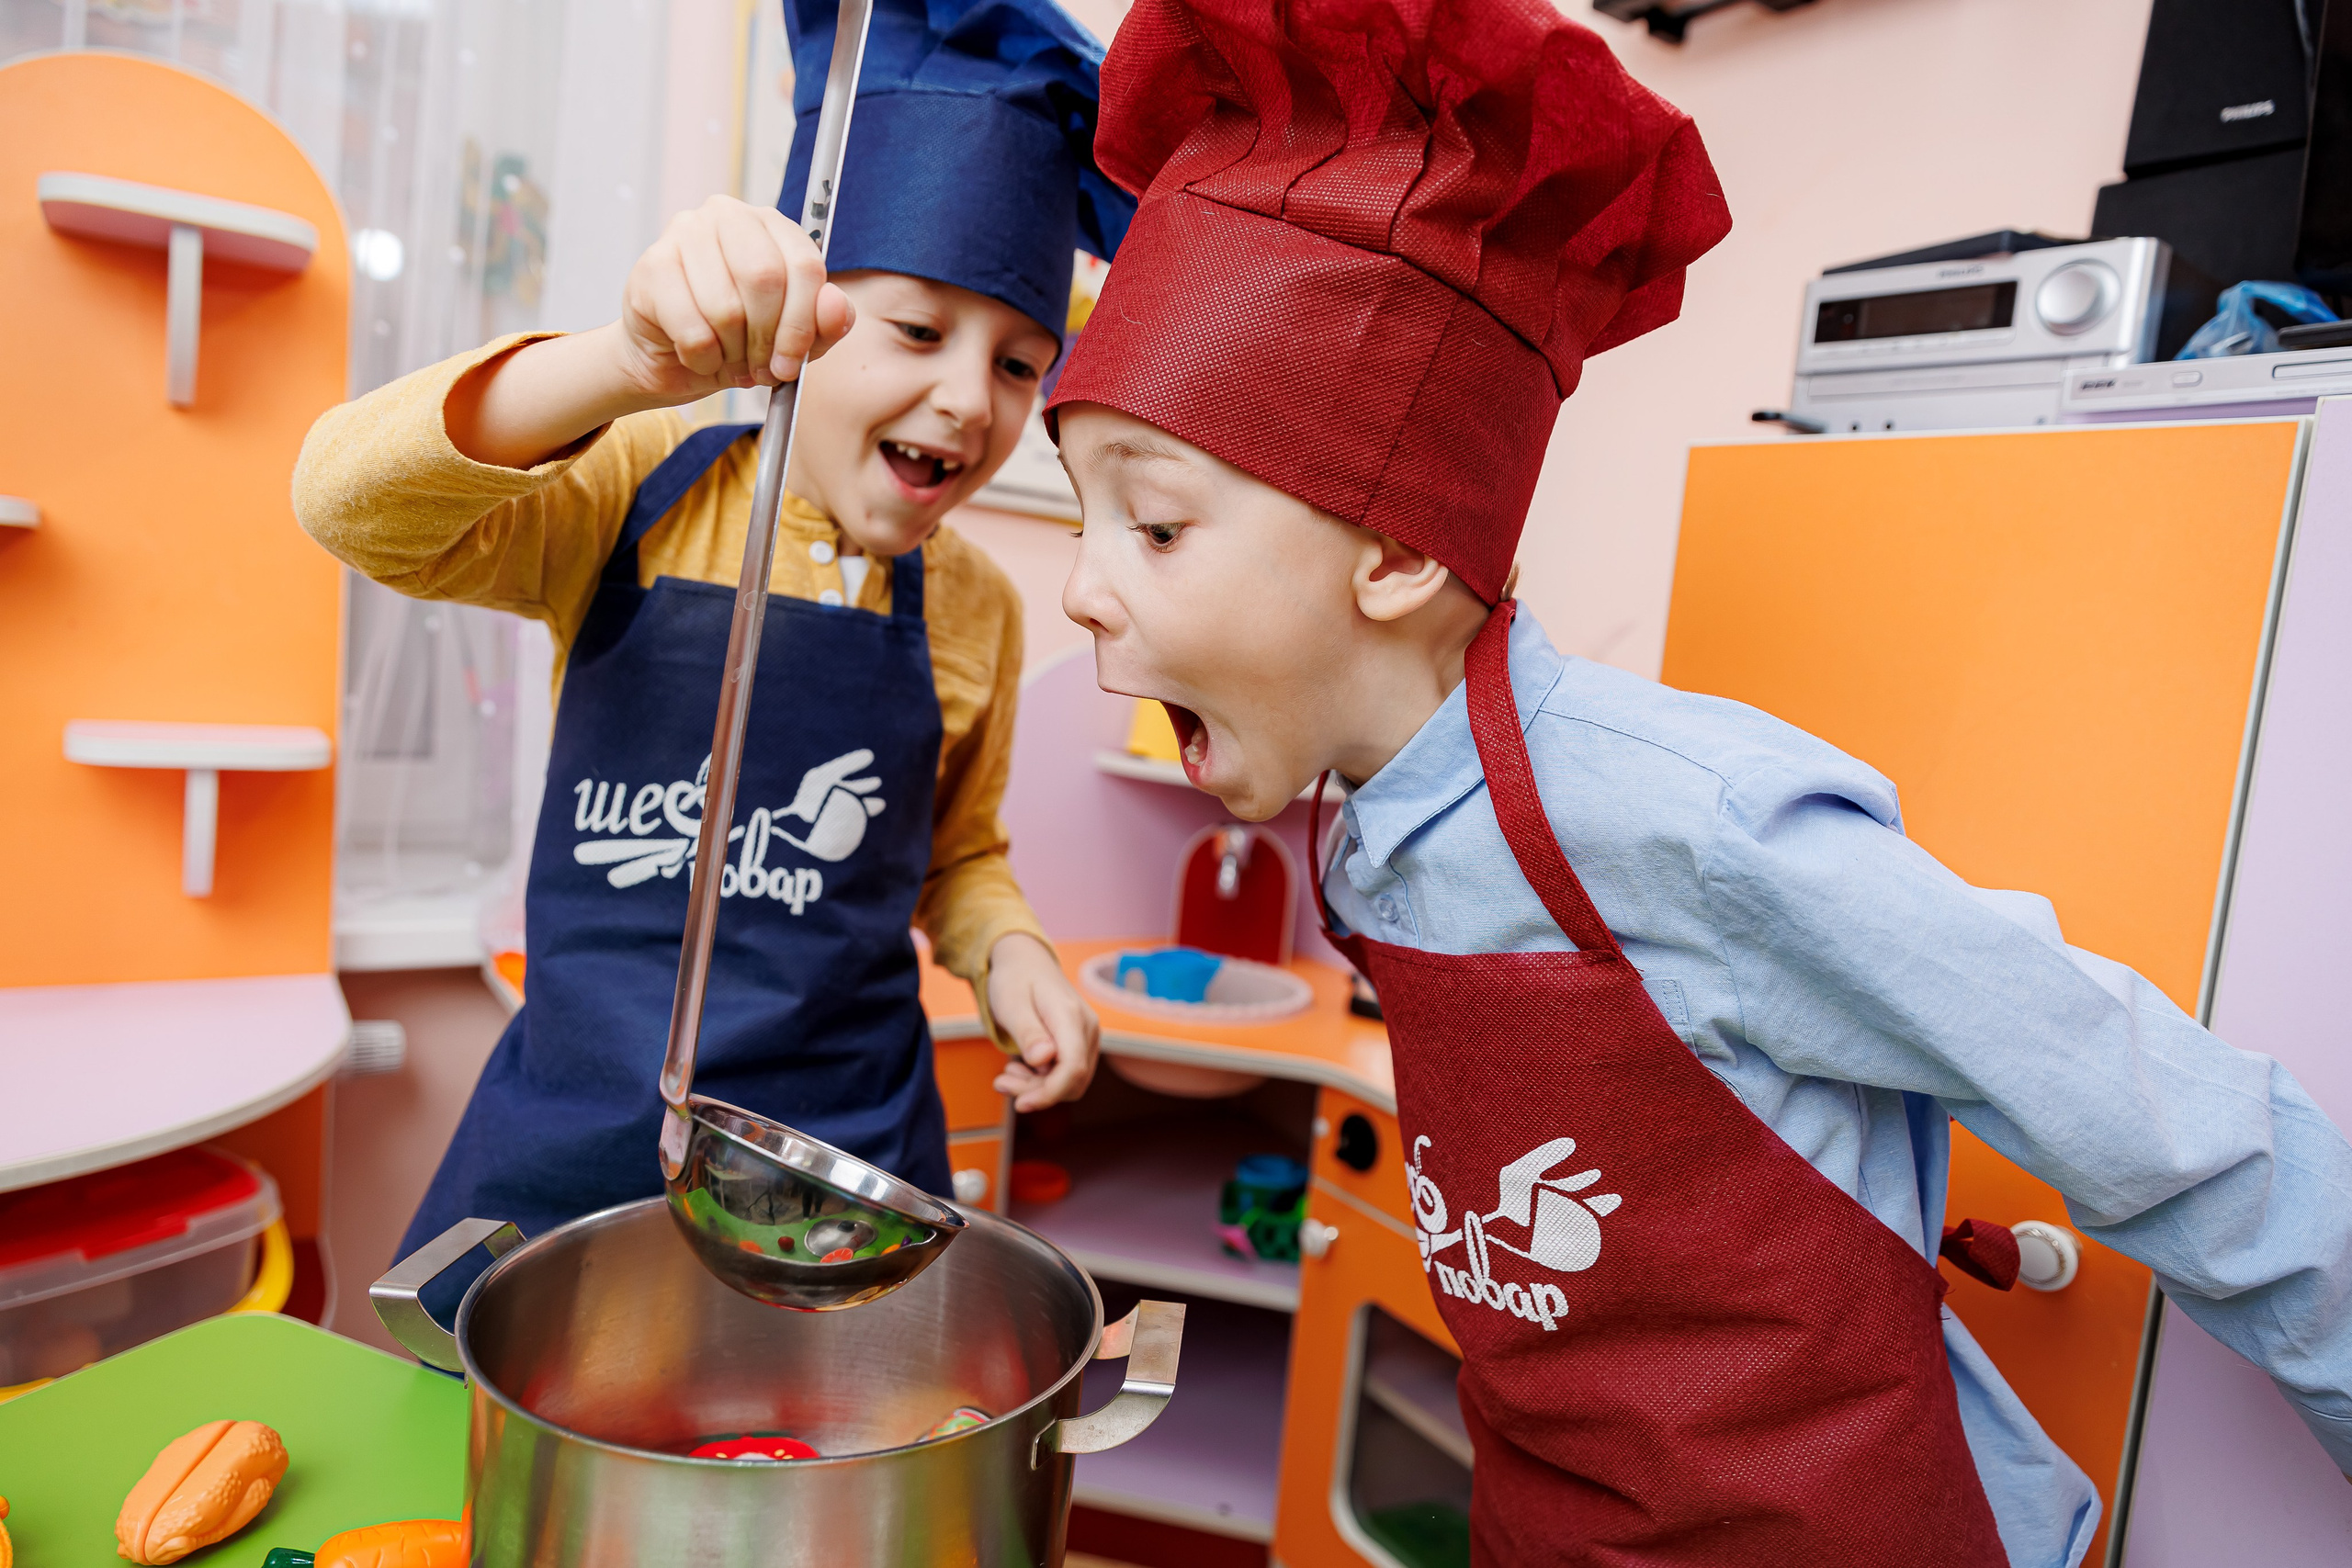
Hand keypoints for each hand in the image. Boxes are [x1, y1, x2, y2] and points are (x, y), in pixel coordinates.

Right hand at [615, 195, 855, 401]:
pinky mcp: (652, 266)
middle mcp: (727, 215)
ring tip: (730, 361)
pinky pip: (692, 329)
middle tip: (761, 368)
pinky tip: (699, 356)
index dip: (803, 324)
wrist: (670, 358)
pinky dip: (702, 358)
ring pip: (726, 308)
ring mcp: (684, 233)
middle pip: (765, 279)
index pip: (805, 265)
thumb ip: (825, 323)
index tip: (792, 362)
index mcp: (771, 224)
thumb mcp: (791, 338)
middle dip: (767, 339)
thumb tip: (835, 306)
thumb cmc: (736, 339)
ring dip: (733, 353)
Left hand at [986, 934, 1098, 1111]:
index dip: (1050, 1093)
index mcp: (1070, 1016)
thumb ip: (1028, 1032)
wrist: (1025, 961)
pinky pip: (1067, 1072)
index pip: (1073, 1067)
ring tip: (1005, 1077)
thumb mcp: (1011, 1003)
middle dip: (1038, 1092)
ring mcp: (1086, 1036)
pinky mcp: (1079, 1043)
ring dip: (1038, 1088)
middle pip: (1073, 1080)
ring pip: (1070, 1081)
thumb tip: (1044, 1060)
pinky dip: (1042, 1079)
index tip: (1020, 1104)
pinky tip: (1018, 1069)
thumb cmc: (1015, 979)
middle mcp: (1086, 1028)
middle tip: (1001, 1083)